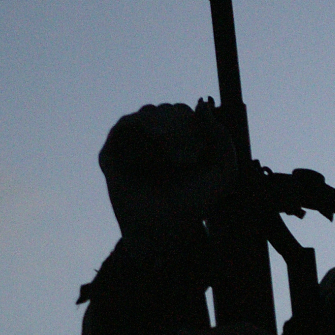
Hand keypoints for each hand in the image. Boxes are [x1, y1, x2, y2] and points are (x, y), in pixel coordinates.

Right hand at [99, 100, 235, 256]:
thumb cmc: (193, 203)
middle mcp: (154, 140)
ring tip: (167, 153)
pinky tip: (151, 156)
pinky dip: (141, 134)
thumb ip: (222, 137)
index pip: (184, 112)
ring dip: (163, 128)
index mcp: (179, 141)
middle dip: (179, 126)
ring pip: (148, 113)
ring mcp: (132, 144)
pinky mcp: (112, 154)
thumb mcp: (223, 171)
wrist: (165, 229)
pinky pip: (124, 126)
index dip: (193, 124)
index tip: (197, 152)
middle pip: (166, 109)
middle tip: (182, 156)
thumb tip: (200, 104)